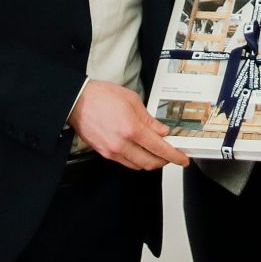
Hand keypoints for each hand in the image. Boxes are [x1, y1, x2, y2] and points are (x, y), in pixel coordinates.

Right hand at [69, 80, 189, 170]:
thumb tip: (162, 131)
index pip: (159, 148)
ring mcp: (112, 151)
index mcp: (132, 128)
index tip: (183, 159)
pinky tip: (141, 151)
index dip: (174, 156)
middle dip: (165, 161)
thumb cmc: (101, 96)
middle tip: (173, 155)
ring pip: (138, 165)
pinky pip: (126, 163)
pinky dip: (137, 160)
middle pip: (150, 162)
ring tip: (158, 152)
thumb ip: (149, 119)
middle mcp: (122, 144)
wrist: (77, 101)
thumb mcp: (132, 100)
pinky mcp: (104, 153)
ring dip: (151, 162)